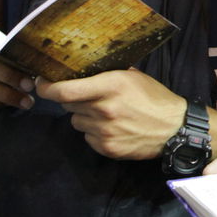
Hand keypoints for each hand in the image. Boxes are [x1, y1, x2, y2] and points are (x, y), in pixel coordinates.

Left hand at [36, 68, 183, 159]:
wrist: (174, 129)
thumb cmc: (155, 98)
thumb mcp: (133, 77)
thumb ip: (107, 74)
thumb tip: (82, 69)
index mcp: (110, 86)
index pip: (64, 91)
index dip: (46, 88)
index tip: (41, 83)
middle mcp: (104, 109)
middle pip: (68, 106)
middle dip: (72, 100)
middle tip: (88, 97)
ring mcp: (104, 131)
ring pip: (76, 122)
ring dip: (84, 117)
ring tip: (106, 114)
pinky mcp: (107, 148)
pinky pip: (87, 137)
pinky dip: (94, 132)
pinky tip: (112, 128)